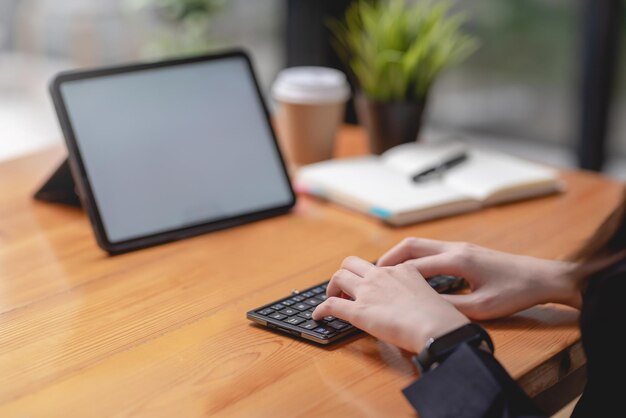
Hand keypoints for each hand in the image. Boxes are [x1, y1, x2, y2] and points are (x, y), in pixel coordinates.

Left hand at [312, 256, 469, 353]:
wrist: (437, 328)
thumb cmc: (441, 318)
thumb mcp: (432, 293)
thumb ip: (418, 291)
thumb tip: (413, 303)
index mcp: (402, 270)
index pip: (379, 266)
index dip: (370, 276)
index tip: (369, 285)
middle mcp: (382, 275)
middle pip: (352, 262)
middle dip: (345, 273)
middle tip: (345, 288)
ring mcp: (368, 292)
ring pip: (338, 276)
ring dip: (331, 287)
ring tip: (332, 297)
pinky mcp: (359, 311)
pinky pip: (331, 305)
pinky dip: (320, 310)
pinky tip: (318, 316)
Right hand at [377, 238, 580, 319]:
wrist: (542, 277)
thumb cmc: (515, 292)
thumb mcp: (482, 308)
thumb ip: (450, 307)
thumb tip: (423, 308)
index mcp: (457, 260)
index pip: (415, 264)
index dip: (393, 274)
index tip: (375, 283)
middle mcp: (455, 248)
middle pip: (413, 245)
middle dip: (390, 257)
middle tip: (373, 273)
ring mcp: (460, 247)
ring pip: (421, 245)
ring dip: (402, 255)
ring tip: (387, 271)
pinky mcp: (465, 251)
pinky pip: (432, 249)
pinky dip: (415, 257)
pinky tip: (412, 272)